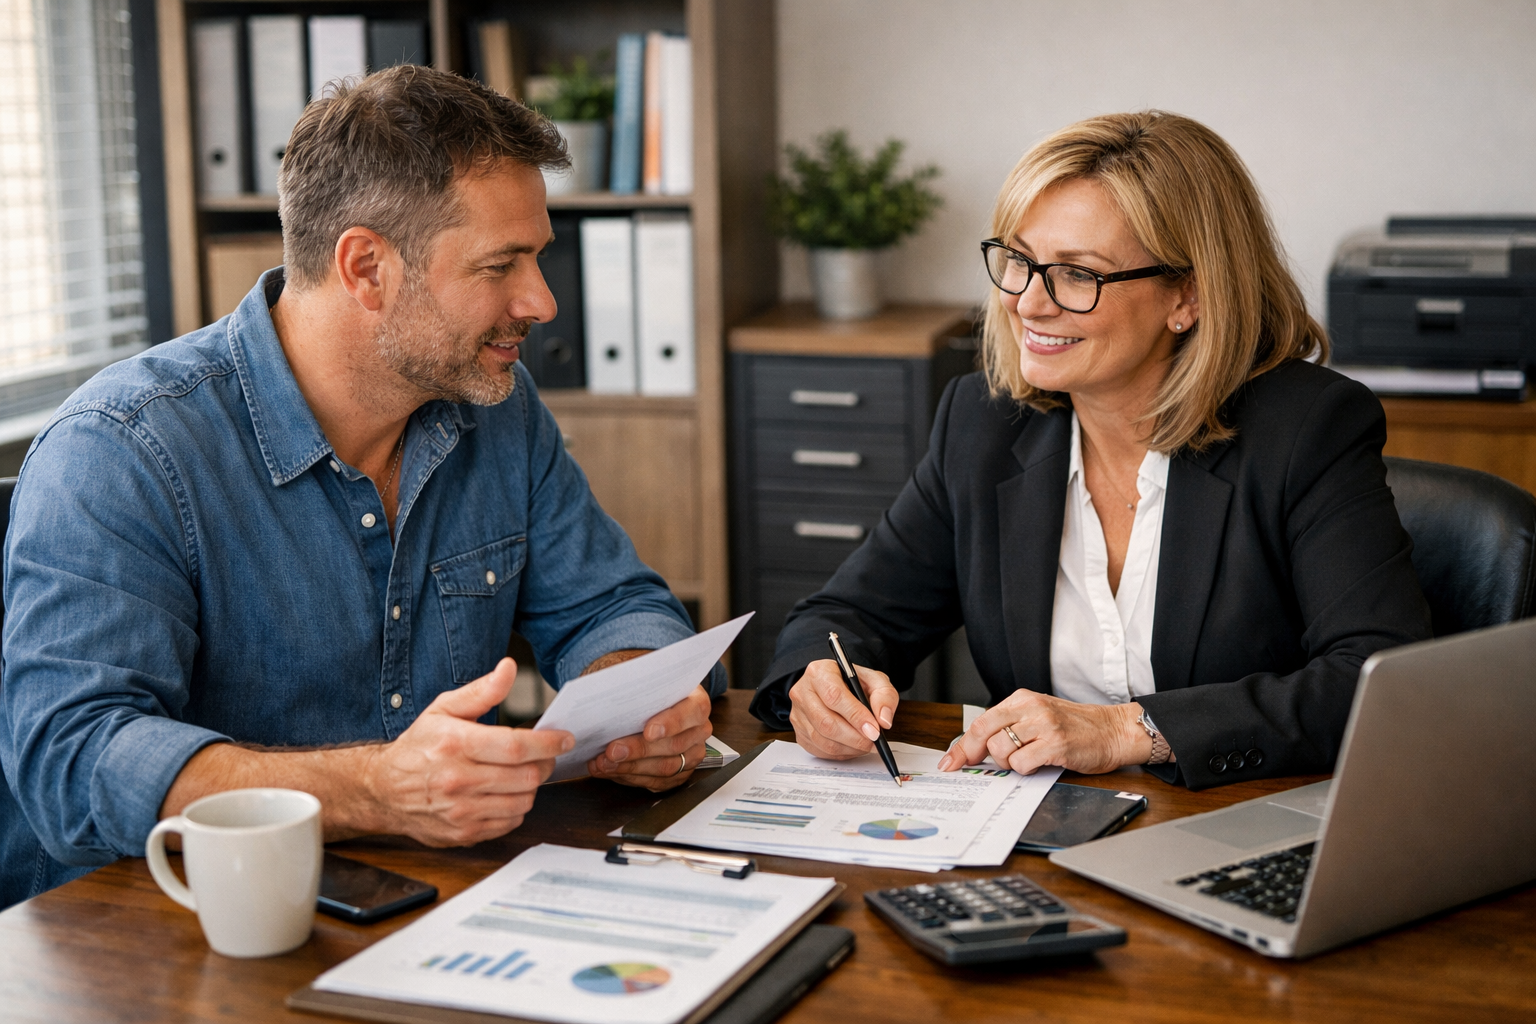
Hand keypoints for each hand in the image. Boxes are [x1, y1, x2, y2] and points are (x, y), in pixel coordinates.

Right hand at [360, 658, 573, 845]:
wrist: (383, 790)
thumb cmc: (418, 746)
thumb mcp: (443, 709)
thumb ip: (481, 690)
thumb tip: (509, 668)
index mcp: (455, 744)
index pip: (516, 747)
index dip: (548, 743)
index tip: (565, 738)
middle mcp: (458, 780)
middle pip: (526, 776)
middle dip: (545, 763)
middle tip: (546, 754)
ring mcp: (460, 811)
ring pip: (522, 801)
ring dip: (532, 785)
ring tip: (523, 772)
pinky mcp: (463, 833)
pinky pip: (509, 822)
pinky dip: (517, 807)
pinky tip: (506, 792)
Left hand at [589, 685, 712, 791]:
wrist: (651, 704)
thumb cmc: (649, 691)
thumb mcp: (643, 677)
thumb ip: (633, 680)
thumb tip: (610, 684)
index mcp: (697, 702)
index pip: (693, 712)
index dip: (671, 722)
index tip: (648, 731)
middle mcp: (698, 730)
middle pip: (674, 745)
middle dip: (639, 750)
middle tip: (612, 751)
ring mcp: (691, 754)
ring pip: (664, 767)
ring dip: (630, 767)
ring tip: (603, 763)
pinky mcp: (679, 773)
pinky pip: (656, 782)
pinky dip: (629, 777)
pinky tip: (609, 770)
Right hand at [788, 659, 898, 759]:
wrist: (835, 687)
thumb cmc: (852, 683)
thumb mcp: (874, 680)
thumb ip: (884, 696)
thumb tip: (883, 720)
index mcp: (819, 672)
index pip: (835, 696)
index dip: (856, 716)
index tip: (874, 730)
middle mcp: (803, 692)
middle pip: (826, 722)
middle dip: (855, 737)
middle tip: (874, 741)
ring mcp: (798, 714)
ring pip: (822, 740)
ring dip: (849, 748)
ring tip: (866, 744)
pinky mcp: (799, 732)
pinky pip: (819, 750)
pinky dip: (840, 753)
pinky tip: (852, 746)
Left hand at [938, 691, 1150, 775]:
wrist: (1113, 730)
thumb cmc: (1075, 727)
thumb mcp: (1039, 716)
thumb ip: (1011, 725)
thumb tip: (976, 748)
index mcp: (1022, 699)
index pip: (981, 721)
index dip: (962, 745)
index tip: (950, 762)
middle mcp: (1030, 708)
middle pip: (984, 732)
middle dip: (974, 755)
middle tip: (976, 767)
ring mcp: (1043, 725)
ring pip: (1001, 749)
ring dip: (1008, 763)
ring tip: (1026, 760)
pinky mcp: (1056, 744)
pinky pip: (1023, 763)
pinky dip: (1025, 770)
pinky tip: (1039, 764)